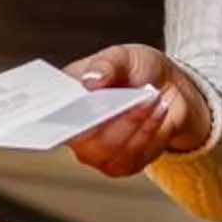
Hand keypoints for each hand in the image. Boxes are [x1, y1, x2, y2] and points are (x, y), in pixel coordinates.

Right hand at [61, 45, 212, 178]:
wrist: (169, 89)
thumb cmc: (138, 71)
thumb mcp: (123, 56)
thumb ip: (105, 64)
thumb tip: (90, 80)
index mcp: (66, 100)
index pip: (51, 114)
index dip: (58, 116)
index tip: (79, 107)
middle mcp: (77, 131)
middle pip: (83, 139)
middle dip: (114, 119)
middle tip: (139, 98)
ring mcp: (98, 152)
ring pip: (111, 151)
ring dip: (137, 125)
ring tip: (153, 100)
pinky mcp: (123, 165)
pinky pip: (134, 158)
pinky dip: (150, 134)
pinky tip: (159, 113)